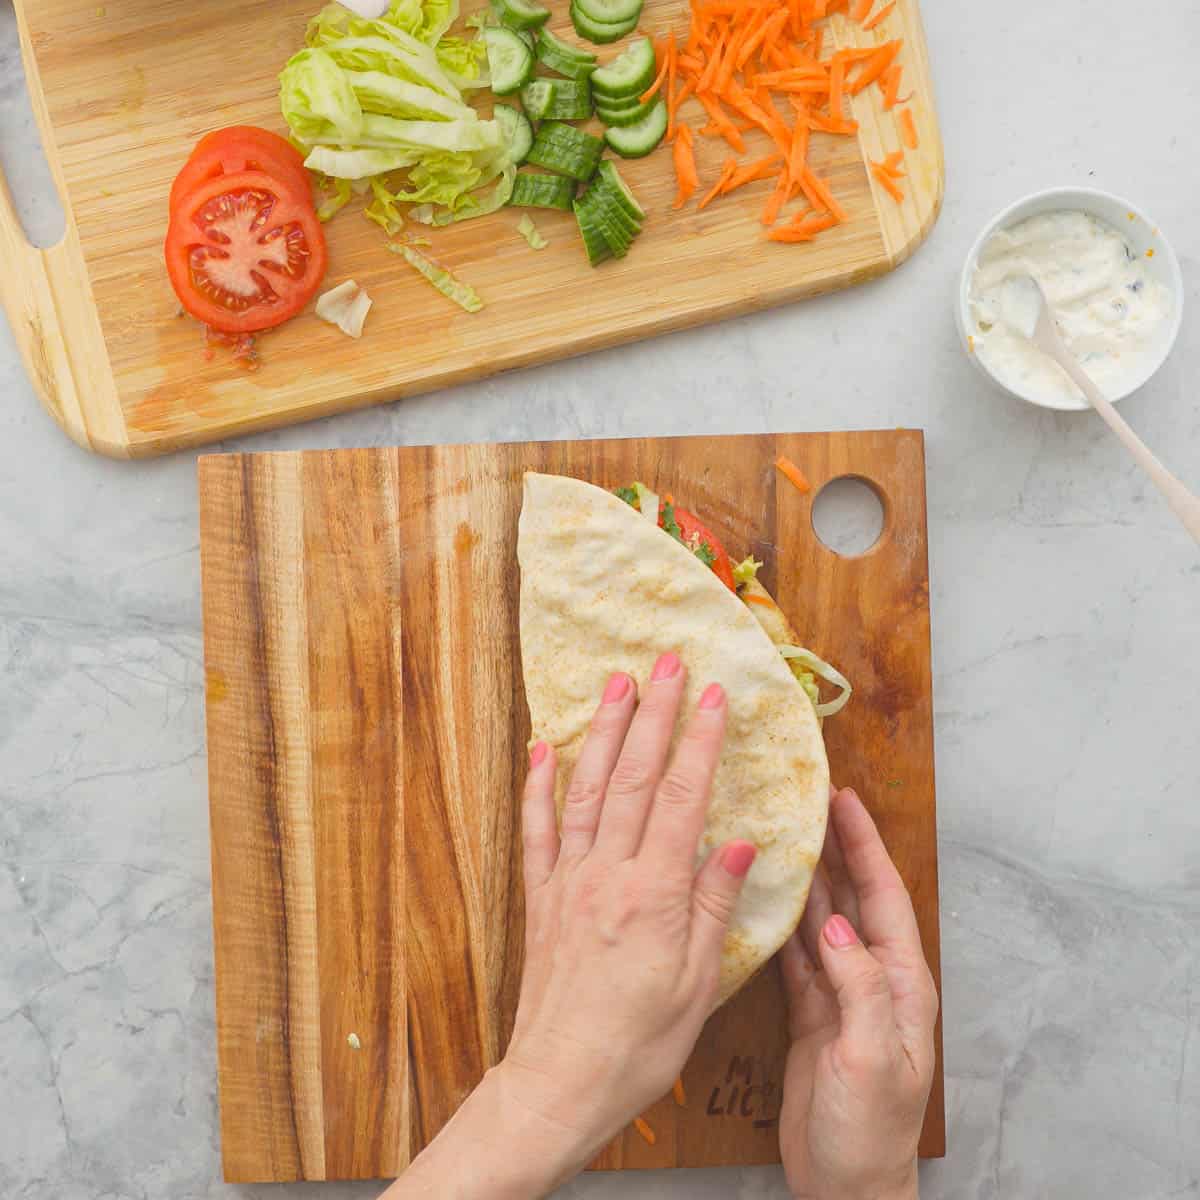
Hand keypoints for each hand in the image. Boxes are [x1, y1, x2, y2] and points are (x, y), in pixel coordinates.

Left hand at [499, 653, 757, 1187]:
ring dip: (604, 733)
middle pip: (634, 777)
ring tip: (617, 685)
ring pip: (586, 789)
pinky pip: (537, 830)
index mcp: (655, 892)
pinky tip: (545, 748)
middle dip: (654, 714)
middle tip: (666, 663)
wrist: (562, 1081)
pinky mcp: (541, 898)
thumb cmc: (641, 1042)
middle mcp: (608, 873)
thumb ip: (716, 903)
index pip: (683, 797)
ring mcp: (568, 881)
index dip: (701, 741)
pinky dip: (539, 785)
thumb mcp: (700, 982)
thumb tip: (740, 839)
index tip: (715, 695)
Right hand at [778, 787, 937, 1199]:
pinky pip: (794, 954)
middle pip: (852, 897)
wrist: (848, 1188)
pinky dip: (781, 921)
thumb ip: (858, 990)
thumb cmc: (872, 1132)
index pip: (883, 896)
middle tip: (807, 801)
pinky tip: (764, 896)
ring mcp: (839, 994)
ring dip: (805, 877)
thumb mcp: (872, 1059)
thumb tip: (834, 925)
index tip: (845, 800)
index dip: (865, 845)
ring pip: (820, 919)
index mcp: (900, 982)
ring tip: (782, 834)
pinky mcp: (810, 1013)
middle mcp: (872, 977)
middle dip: (835, 847)